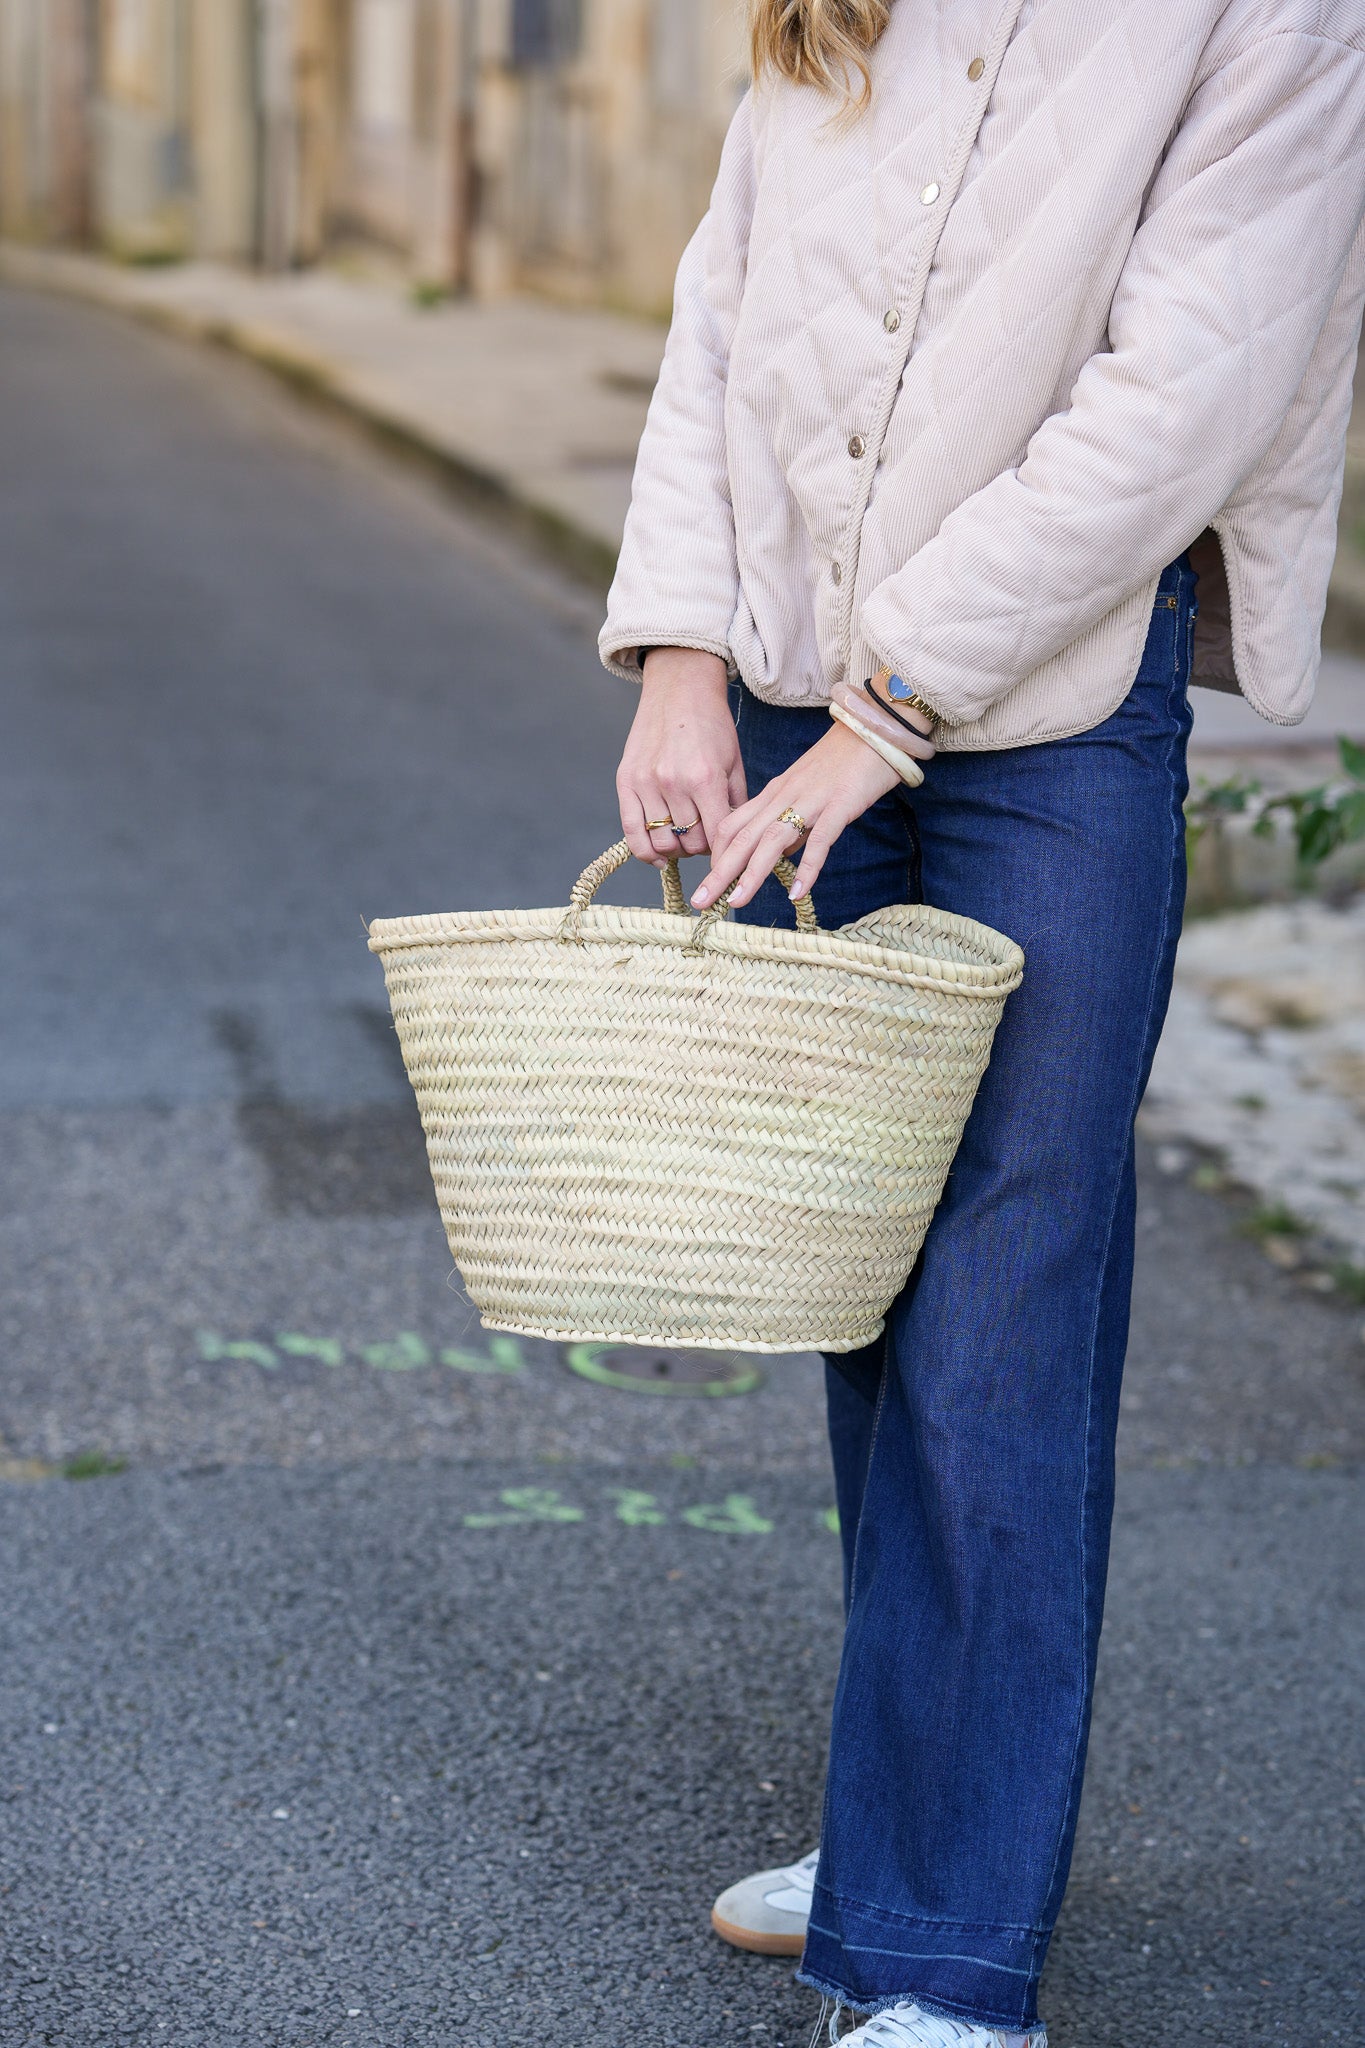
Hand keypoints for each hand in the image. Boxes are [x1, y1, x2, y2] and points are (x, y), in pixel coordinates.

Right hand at [616, 649, 744, 864]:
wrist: (679, 690)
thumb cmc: (712, 726)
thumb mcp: (734, 763)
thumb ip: (736, 804)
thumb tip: (735, 841)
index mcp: (706, 779)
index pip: (716, 837)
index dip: (724, 849)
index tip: (727, 849)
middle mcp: (674, 783)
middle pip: (690, 843)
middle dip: (702, 848)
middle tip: (706, 838)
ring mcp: (646, 783)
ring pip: (663, 842)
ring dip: (677, 849)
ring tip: (685, 839)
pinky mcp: (626, 781)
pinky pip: (631, 832)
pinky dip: (646, 852)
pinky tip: (660, 857)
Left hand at [693, 721, 900, 909]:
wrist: (875, 728)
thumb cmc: (843, 762)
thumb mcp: (805, 792)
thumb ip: (792, 824)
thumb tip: (782, 856)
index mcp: (773, 793)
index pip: (733, 825)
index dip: (717, 855)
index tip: (708, 883)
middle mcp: (784, 796)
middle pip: (743, 837)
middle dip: (719, 872)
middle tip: (700, 902)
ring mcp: (811, 800)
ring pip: (771, 840)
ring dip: (751, 874)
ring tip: (735, 902)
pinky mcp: (840, 804)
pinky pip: (820, 840)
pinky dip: (807, 868)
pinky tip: (796, 893)